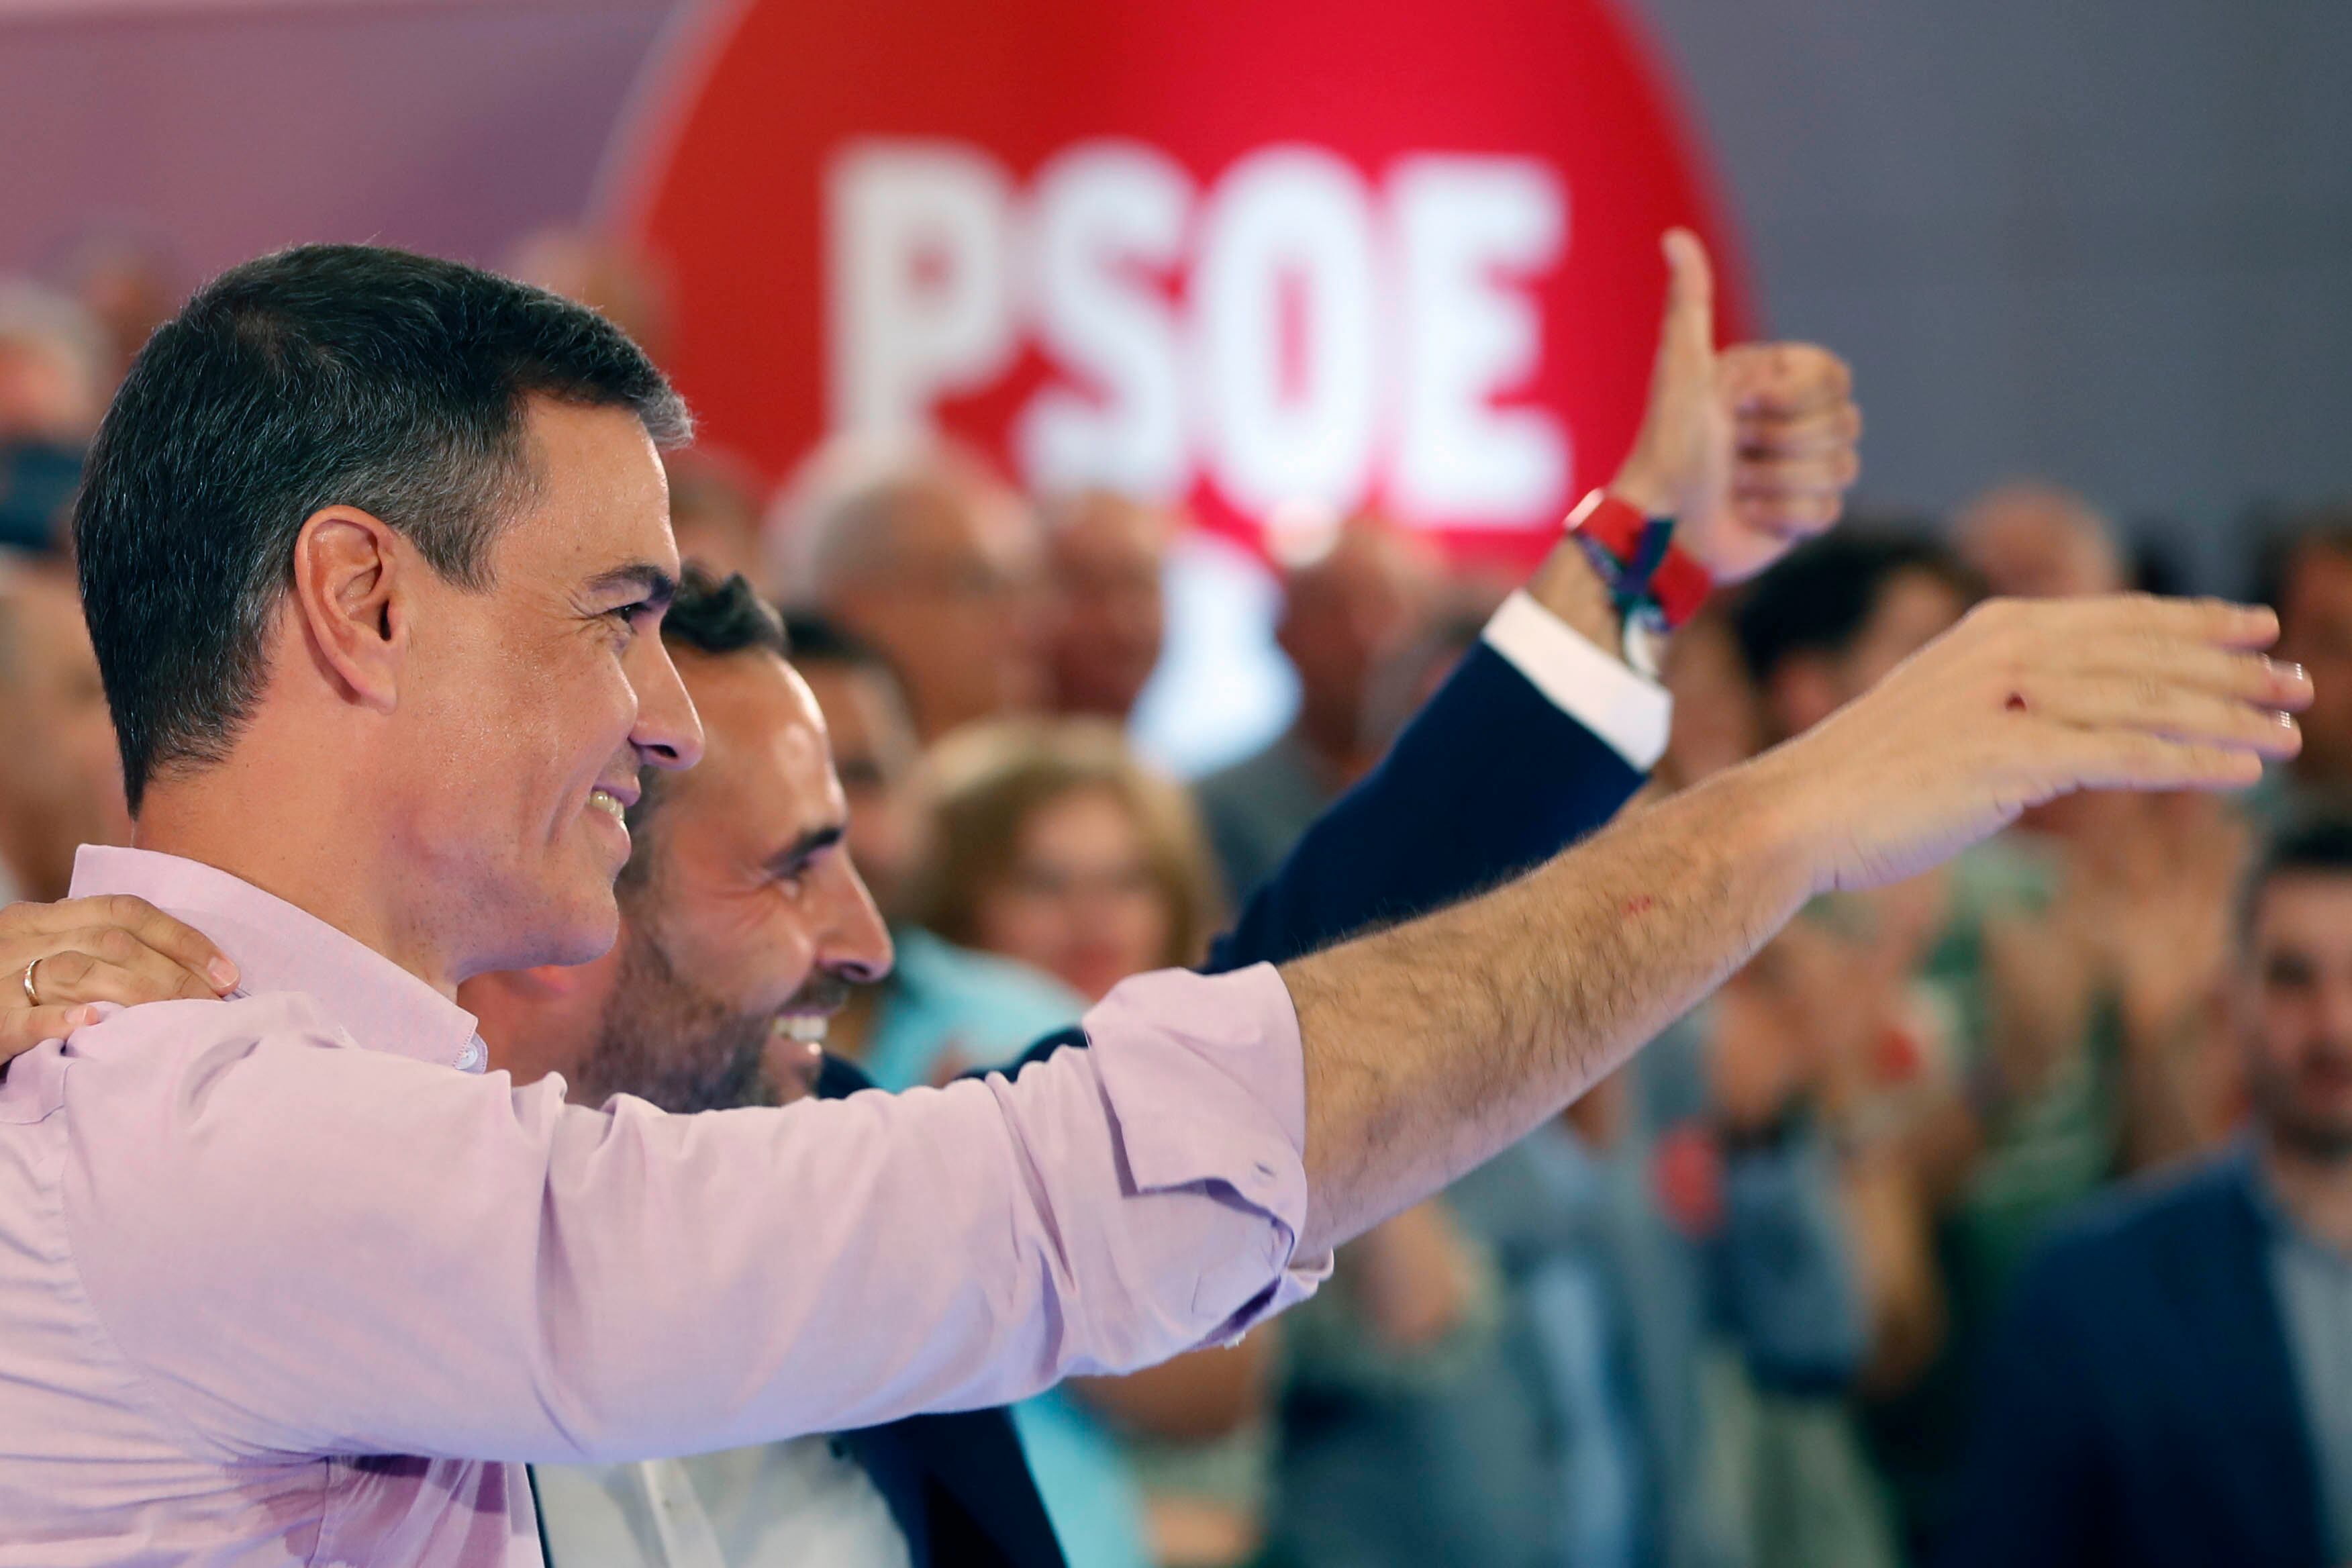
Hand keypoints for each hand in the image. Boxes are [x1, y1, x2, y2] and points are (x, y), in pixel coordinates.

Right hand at [0, 894, 238, 1067]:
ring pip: (79, 973)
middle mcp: (23, 938)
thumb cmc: (9, 987)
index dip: (182, 938)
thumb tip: (185, 969)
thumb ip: (100, 951)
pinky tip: (95, 1025)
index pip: (125, 912)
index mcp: (45, 917)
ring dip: (140, 994)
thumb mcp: (49, 954)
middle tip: (215, 1004)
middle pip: (113, 944)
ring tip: (182, 1016)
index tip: (227, 971)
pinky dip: (60, 1021)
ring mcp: (1, 978)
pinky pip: (25, 1017)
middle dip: (174, 973)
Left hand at [1608, 230, 1861, 582]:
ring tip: (1733, 482)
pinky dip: (1780, 515)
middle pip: (1846, 422)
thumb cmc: (1667, 446)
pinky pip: (1827, 510)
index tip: (1741, 404)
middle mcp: (1794, 420)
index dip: (1792, 397)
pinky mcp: (1804, 515)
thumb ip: (1690, 304)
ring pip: (1843, 468)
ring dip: (1775, 480)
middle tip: (1731, 447)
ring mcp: (1803, 467)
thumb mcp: (1682, 369)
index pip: (1835, 377)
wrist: (1660, 525)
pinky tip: (1745, 511)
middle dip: (1780, 440)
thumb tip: (1674, 236)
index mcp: (1776, 381)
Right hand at [1755, 595, 2309, 894]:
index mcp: (1990, 630)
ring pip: (2144, 703)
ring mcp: (2007, 701)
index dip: (2192, 622)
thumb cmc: (1864, 782)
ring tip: (2288, 731)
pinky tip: (2240, 771)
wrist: (1796, 814)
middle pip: (2143, 654)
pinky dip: (2190, 762)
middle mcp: (2004, 651)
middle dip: (2230, 669)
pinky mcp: (2009, 758)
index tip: (2255, 627)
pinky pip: (2121, 756)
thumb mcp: (1946, 721)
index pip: (2115, 618)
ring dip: (2227, 717)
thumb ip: (2014, 708)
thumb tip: (2079, 730)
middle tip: (2298, 682)